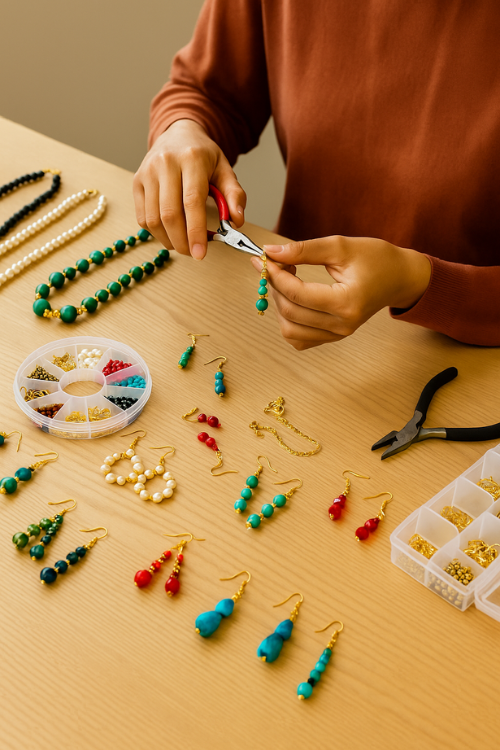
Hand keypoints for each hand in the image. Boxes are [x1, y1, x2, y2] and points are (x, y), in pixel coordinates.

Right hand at [133, 119, 245, 258]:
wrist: (178, 134)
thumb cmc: (203, 156)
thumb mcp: (225, 169)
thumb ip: (235, 195)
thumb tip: (236, 221)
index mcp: (191, 158)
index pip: (192, 202)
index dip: (195, 231)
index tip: (200, 254)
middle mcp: (165, 163)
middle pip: (169, 214)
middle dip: (182, 241)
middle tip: (194, 253)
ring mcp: (147, 172)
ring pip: (153, 219)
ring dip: (169, 240)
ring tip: (183, 243)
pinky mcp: (136, 182)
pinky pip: (143, 217)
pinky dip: (157, 232)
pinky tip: (170, 232)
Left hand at [252, 235, 430, 349]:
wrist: (400, 278)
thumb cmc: (377, 259)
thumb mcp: (341, 246)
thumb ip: (304, 250)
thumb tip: (271, 252)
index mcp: (346, 302)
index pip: (297, 293)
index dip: (275, 275)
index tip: (265, 258)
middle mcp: (342, 324)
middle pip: (290, 312)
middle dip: (275, 287)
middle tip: (276, 264)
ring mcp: (338, 334)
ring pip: (290, 330)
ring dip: (279, 304)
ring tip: (287, 281)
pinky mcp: (334, 337)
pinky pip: (299, 338)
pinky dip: (289, 320)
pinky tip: (295, 298)